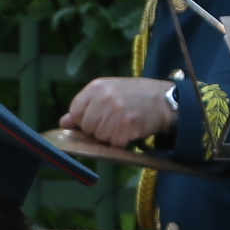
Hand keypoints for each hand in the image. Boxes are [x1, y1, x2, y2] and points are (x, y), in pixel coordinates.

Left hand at [59, 75, 177, 146]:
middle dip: (99, 129)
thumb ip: (85, 107)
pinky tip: (132, 130)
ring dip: (112, 136)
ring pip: (100, 137)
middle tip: (116, 120)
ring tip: (124, 124)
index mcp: (96, 87)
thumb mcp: (108, 93)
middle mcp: (104, 97)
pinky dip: (123, 141)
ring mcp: (116, 111)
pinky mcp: (127, 125)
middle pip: (87, 127)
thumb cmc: (135, 96)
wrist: (165, 99)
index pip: (75, 112)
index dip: (86, 119)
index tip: (99, 117)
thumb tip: (64, 122)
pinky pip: (115, 143)